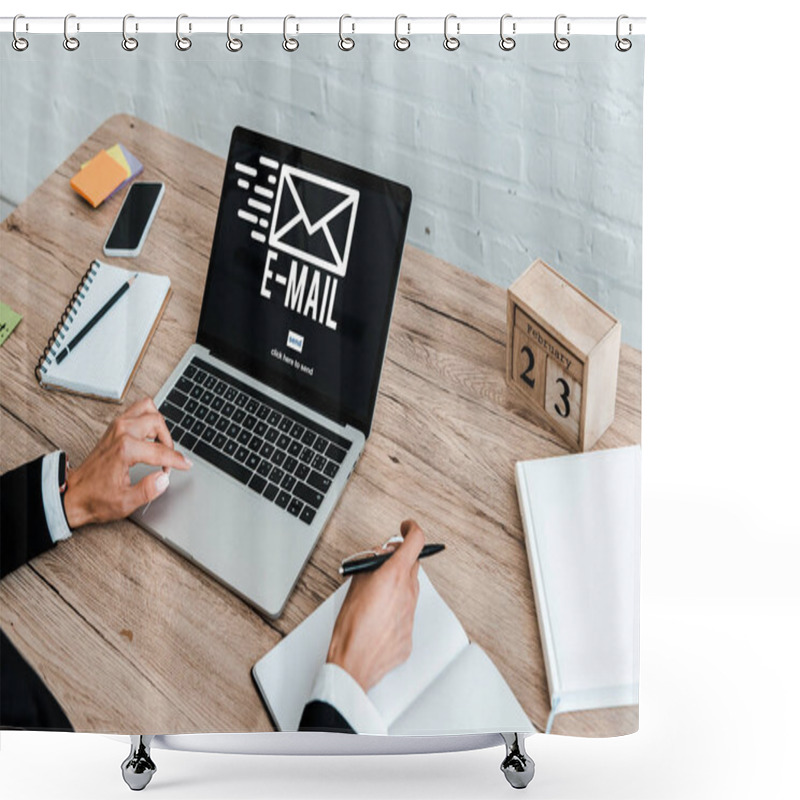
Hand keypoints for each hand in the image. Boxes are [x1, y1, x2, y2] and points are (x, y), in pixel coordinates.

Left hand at [63, 397, 190, 527]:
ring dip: (159, 425)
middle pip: (157, 422)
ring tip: (161, 444)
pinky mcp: (114, 427)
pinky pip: (138, 410)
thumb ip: (148, 490)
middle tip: (169, 459)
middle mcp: (121, 432)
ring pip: (148, 409)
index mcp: (125, 449)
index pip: (161, 451)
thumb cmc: (95, 498)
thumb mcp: (125, 502)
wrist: (74, 494)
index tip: (186, 465)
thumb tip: (164, 479)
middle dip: (169, 441)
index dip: (177, 461)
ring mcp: (116, 426)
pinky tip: (151, 436)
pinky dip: (149, 419)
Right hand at [326, 519, 424, 691]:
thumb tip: (378, 557)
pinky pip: (405, 613)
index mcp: (394, 576)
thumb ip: (370, 565)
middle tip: (382, 563)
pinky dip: (395, 610)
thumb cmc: (349, 627)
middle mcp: (408, 592)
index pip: (416, 541)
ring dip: (397, 585)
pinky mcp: (410, 633)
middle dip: (399, 559)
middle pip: (412, 564)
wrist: (352, 663)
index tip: (406, 528)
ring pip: (410, 589)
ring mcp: (411, 613)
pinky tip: (378, 619)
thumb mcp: (354, 584)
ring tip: (375, 595)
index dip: (412, 529)